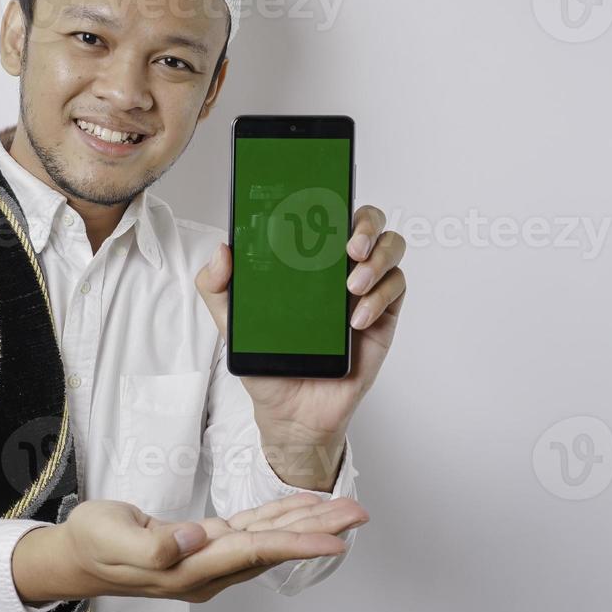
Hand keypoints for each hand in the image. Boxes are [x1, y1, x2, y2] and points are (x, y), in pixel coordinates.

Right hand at [12, 493, 367, 604]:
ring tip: (343, 510)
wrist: (77, 554)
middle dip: (318, 532)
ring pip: (268, 540)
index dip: (296, 544)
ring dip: (307, 524)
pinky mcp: (206, 543)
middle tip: (357, 515)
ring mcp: (208, 558)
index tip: (333, 538)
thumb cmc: (92, 543)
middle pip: (273, 548)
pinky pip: (253, 531)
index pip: (253, 553)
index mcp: (189, 568)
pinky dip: (280, 518)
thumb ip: (151, 546)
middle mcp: (207, 568)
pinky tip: (301, 509)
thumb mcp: (110, 538)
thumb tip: (194, 540)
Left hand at [195, 205, 406, 467]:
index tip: (326, 202)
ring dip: (378, 259)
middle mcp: (338, 268)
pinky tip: (356, 319)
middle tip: (349, 246)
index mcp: (306, 261)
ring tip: (352, 285)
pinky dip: (379, 298)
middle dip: (366, 224)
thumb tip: (223, 250)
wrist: (292, 412)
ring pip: (392, 248)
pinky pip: (395, 290)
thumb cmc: (268, 362)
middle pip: (369, 223)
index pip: (327, 214)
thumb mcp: (231, 322)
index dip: (334, 198)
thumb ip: (216, 286)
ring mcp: (364, 290)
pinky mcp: (383, 317)